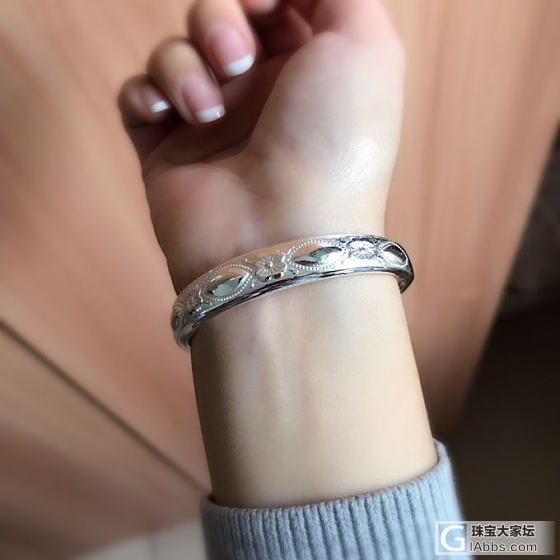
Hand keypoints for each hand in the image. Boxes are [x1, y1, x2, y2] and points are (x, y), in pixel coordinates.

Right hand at [118, 0, 404, 292]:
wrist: (283, 234)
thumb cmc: (333, 141)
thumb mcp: (365, 44)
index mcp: (308, 69)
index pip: (271, 4)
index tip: (263, 4)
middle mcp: (260, 94)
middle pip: (216, 17)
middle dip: (217, 18)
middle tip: (235, 57)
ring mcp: (211, 124)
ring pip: (175, 52)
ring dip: (183, 64)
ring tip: (208, 110)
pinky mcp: (168, 152)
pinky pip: (138, 95)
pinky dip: (146, 94)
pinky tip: (169, 116)